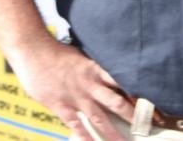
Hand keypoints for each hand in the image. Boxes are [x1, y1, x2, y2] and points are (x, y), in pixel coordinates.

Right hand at [8, 39, 135, 140]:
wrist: (32, 50)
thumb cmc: (53, 50)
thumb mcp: (78, 54)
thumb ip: (89, 66)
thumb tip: (100, 71)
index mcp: (95, 69)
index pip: (122, 82)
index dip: (137, 93)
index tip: (151, 103)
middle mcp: (89, 84)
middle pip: (117, 103)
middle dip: (132, 116)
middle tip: (146, 127)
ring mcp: (76, 96)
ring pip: (100, 118)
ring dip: (113, 133)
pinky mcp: (62, 105)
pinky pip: (76, 124)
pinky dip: (85, 136)